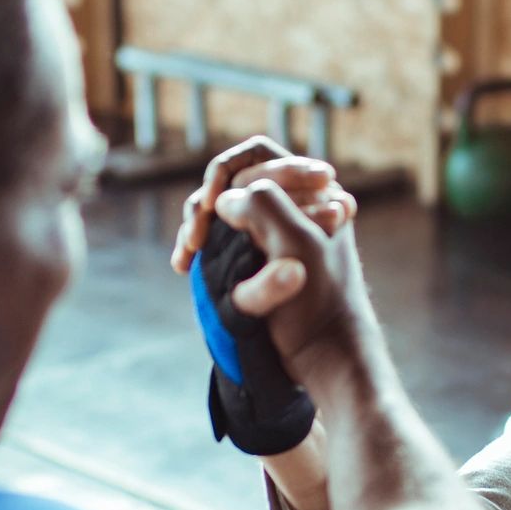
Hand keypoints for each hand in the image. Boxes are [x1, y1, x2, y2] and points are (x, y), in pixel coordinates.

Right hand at [200, 177, 373, 393]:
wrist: (326, 352)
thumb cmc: (320, 297)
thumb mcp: (295, 241)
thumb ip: (260, 204)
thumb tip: (223, 200)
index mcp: (312, 191)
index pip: (258, 157)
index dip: (229, 172)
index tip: (214, 203)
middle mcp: (292, 206)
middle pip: (233, 182)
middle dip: (208, 202)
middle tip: (196, 237)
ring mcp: (272, 233)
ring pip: (222, 211)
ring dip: (199, 224)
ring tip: (189, 252)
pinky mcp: (255, 259)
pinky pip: (219, 239)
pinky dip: (198, 246)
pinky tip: (184, 264)